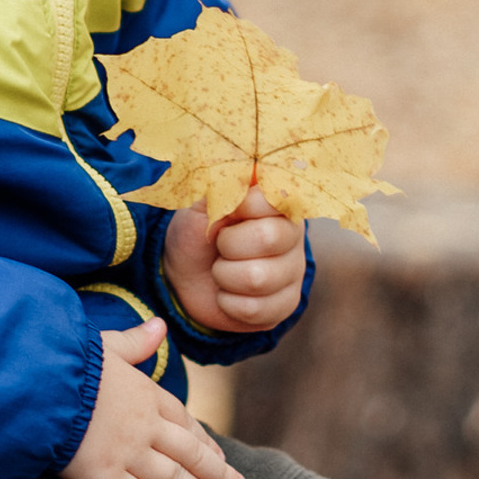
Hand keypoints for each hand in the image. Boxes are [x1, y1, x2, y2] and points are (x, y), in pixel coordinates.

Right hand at [59, 319, 247, 478]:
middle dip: (218, 474)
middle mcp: (146, 427)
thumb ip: (134, 342)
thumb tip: (160, 326)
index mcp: (146, 394)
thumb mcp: (104, 344)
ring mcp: (129, 454)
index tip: (221, 456)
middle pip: (191, 454)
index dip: (206, 441)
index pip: (185, 421)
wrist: (38, 383)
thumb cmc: (67, 360)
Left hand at [162, 187, 305, 332]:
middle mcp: (292, 235)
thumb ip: (219, 186)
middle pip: (267, 238)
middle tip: (219, 244)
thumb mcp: (198, 205)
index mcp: (275, 202)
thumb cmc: (196, 233)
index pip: (272, 197)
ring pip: (257, 278)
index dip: (241, 206)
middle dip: (227, 244)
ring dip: (224, 275)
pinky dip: (228, 302)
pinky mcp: (286, 305)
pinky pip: (255, 309)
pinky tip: (227, 293)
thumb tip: (243, 170)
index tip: (224, 211)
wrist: (185, 277)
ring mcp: (293, 271)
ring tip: (221, 269)